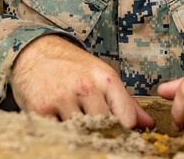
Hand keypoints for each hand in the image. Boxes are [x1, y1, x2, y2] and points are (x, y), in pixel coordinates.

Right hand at [9, 34, 154, 128]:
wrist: (34, 52)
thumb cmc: (72, 65)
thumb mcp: (101, 75)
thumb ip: (126, 102)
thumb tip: (149, 124)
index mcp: (104, 78)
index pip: (125, 119)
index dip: (123, 128)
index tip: (116, 129)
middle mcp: (85, 86)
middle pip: (103, 127)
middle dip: (98, 128)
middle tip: (89, 120)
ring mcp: (62, 97)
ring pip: (80, 131)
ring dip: (77, 128)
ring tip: (72, 113)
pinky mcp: (41, 109)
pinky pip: (58, 131)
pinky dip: (59, 127)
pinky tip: (56, 114)